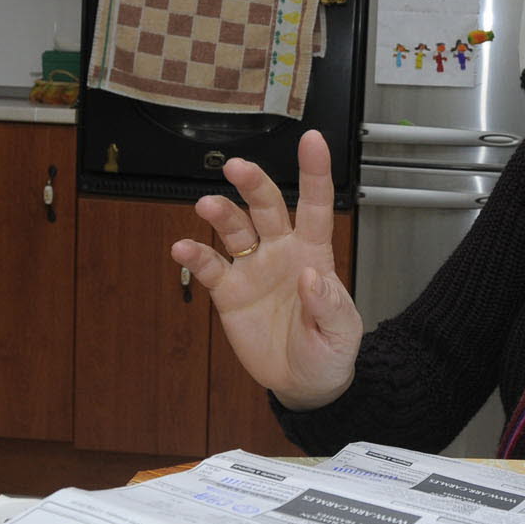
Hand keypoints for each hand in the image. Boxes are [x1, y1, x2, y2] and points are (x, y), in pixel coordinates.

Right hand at [168, 130, 361, 408]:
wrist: (304, 383)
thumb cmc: (330, 351)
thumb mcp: (341, 333)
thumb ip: (327, 305)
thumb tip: (311, 275)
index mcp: (314, 254)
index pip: (316, 206)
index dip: (315, 173)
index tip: (312, 140)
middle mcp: (281, 252)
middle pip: (266, 207)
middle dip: (253, 184)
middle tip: (236, 167)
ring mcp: (252, 269)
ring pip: (234, 229)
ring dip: (220, 213)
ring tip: (207, 205)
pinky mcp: (229, 292)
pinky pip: (209, 267)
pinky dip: (195, 255)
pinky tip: (183, 248)